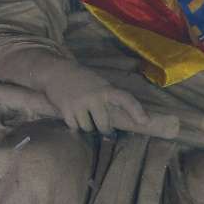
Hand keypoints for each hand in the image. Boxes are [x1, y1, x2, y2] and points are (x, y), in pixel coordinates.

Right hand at [41, 62, 155, 134]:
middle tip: (106, 131)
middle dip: (105, 130)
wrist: (57, 71)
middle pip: (104, 125)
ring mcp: (79, 103)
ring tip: (83, 115)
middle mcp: (94, 96)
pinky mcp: (66, 110)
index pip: (125, 98)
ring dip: (87, 126)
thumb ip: (107, 100)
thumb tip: (118, 124)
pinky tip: (73, 115)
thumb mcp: (98, 85)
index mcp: (105, 89)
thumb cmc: (83, 80)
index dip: (136, 110)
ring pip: (88, 128)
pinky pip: (75, 127)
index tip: (145, 121)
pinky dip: (74, 125)